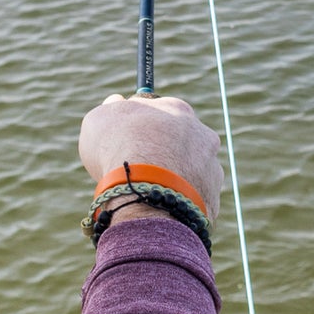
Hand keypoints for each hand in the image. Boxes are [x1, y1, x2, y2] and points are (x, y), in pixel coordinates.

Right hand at [78, 93, 223, 223]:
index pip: (162, 113)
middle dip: (164, 153)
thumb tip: (116, 104)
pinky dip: (179, 205)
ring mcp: (212, 168)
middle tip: (140, 169)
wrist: (143, 188)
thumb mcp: (101, 118)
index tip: (130, 141)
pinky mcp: (212, 199)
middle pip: (182, 143)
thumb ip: (112, 109)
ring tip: (149, 193)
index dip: (143, 127)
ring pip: (192, 173)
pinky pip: (195, 202)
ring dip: (175, 180)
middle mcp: (203, 136)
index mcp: (177, 109)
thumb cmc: (118, 147)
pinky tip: (161, 209)